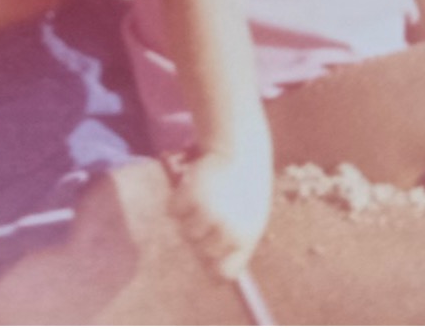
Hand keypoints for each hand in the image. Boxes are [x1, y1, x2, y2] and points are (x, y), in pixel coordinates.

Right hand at [169, 147, 272, 281]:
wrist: (240, 151)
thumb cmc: (246, 187)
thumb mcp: (251, 219)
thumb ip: (234, 245)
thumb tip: (209, 272)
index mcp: (246, 239)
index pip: (223, 273)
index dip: (212, 266)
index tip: (208, 257)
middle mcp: (228, 231)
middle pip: (200, 252)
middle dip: (200, 237)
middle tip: (208, 215)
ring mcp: (209, 214)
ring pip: (186, 233)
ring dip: (189, 218)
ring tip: (203, 200)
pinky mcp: (191, 196)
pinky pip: (173, 211)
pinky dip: (177, 202)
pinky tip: (192, 188)